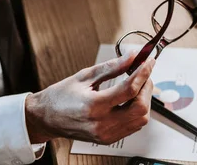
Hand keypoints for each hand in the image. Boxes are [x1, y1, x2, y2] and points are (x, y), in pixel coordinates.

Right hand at [25, 53, 153, 144]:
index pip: (129, 89)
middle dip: (147, 86)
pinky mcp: (108, 139)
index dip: (143, 72)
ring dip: (145, 99)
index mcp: (93, 105)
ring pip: (140, 119)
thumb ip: (111, 67)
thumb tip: (131, 57)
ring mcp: (106, 135)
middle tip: (144, 71)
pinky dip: (137, 110)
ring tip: (139, 82)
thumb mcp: (84, 76)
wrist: (47, 118)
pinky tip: (132, 97)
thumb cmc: (61, 96)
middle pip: (140, 107)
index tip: (148, 60)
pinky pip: (133, 126)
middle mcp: (102, 124)